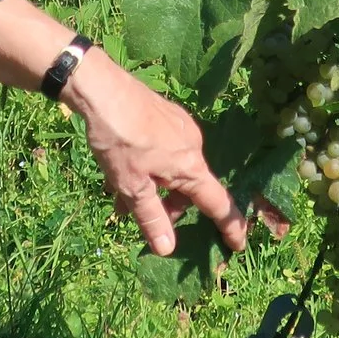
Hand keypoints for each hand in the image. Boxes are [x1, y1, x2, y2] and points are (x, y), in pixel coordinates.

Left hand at [63, 52, 249, 255]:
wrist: (101, 88)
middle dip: (169, 208)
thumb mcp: (131, 185)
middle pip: (190, 188)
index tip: (237, 246)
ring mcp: (181, 127)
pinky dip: (150, 168)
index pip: (219, 204)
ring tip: (120, 195)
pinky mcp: (166, 116)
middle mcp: (194, 145)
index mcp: (191, 166)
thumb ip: (151, 217)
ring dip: (154, 188)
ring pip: (173, 170)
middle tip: (137, 216)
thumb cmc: (118, 139)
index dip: (230, 227)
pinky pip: (165, 151)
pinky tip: (122, 169)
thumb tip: (167, 248)